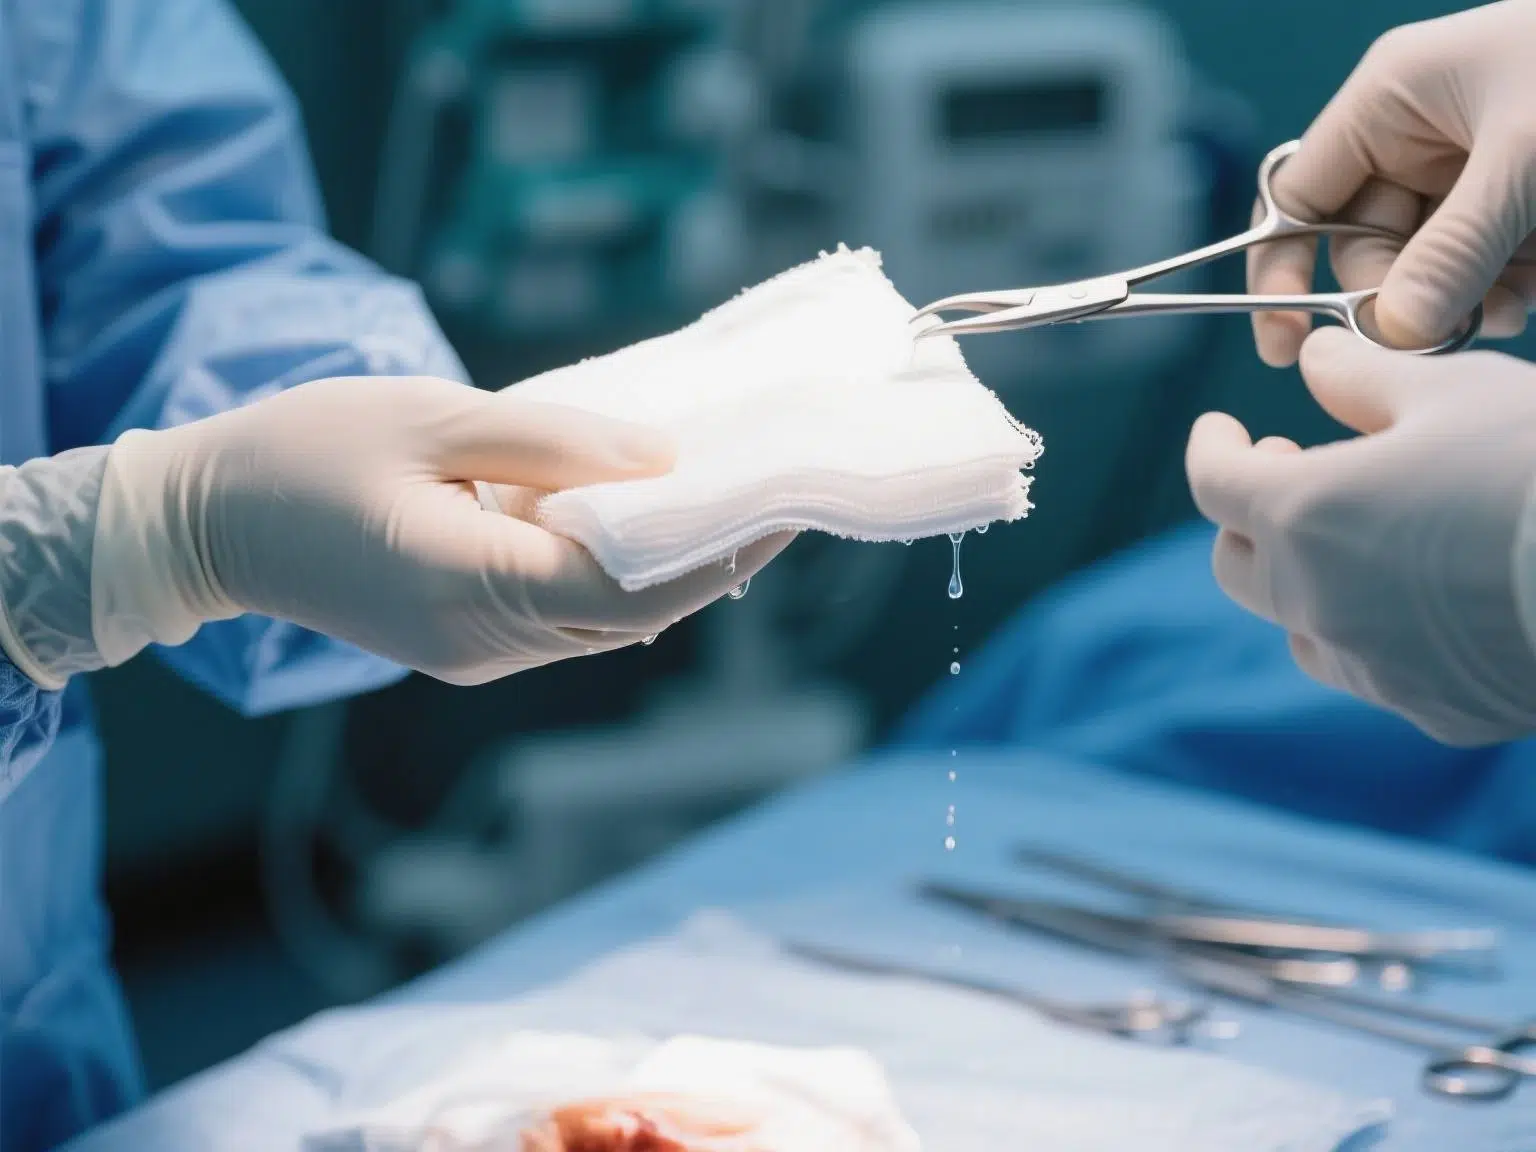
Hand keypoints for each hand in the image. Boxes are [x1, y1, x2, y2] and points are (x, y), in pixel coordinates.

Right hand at [95, 375, 789, 683]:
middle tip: (774, 496)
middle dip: (711, 561)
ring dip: (664, 570)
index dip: (717, 550)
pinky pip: (562, 616)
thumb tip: (663, 458)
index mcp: (471, 585)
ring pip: (603, 622)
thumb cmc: (305, 452)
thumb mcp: (432, 417)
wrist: (203, 524)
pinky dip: (609, 574)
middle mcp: (483, 643)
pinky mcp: (463, 646)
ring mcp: (473, 655)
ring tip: (720, 499)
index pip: (632, 587)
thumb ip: (553, 442)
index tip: (784, 504)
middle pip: (632, 615)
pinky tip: (633, 519)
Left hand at [1186, 328, 1535, 745]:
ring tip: (1349, 535)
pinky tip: (1415, 596)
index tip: (1221, 429)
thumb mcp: (1451, 391)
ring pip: (1298, 626)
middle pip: (1236, 563)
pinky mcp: (1431, 709)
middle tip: (1288, 468)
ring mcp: (1371, 666)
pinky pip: (1374, 668)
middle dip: (1248, 515)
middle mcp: (1315, 601)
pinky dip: (1371, 627)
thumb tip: (1313, 359)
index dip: (1211, 447)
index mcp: (1301, 515)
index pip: (1212, 483)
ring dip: (1302, 578)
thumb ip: (1361, 377)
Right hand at [1250, 0, 1535, 364]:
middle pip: (1368, 244)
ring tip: (1519, 303)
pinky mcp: (1519, 194)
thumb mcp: (1528, 160)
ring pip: (1431, 263)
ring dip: (1465, 298)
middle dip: (1404, 294)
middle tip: (1446, 332)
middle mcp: (1420, 132)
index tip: (1289, 343)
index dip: (1283, 270)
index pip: (1300, 197)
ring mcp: (1471, 165)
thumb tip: (1394, 333)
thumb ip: (1457, 250)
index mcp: (1393, 97)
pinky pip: (1485, 261)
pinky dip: (1509, 286)